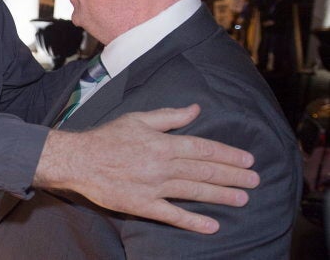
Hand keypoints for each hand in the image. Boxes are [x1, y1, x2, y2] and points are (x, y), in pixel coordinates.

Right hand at [34, 104, 258, 233]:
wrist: (80, 160)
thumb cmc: (107, 137)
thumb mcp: (138, 118)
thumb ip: (169, 116)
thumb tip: (196, 110)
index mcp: (163, 143)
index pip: (203, 149)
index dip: (228, 154)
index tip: (248, 160)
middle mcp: (162, 165)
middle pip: (204, 171)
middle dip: (233, 176)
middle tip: (255, 181)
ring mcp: (153, 187)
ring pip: (194, 192)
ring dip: (221, 196)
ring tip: (243, 200)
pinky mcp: (143, 205)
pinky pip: (172, 215)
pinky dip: (193, 222)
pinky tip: (212, 226)